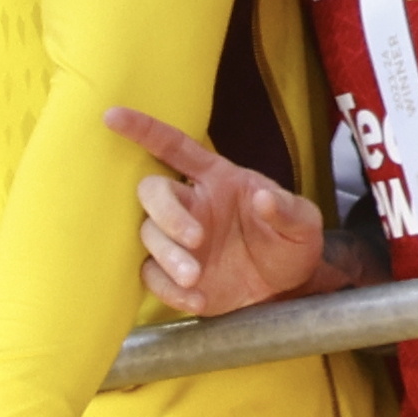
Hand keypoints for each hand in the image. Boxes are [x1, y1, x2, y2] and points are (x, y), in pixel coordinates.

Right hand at [108, 106, 328, 315]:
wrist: (287, 290)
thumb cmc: (290, 243)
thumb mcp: (305, 224)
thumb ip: (288, 210)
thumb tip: (265, 198)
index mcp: (216, 179)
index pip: (176, 147)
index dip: (144, 130)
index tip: (113, 116)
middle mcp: (190, 204)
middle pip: (153, 192)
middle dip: (166, 214)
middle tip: (195, 239)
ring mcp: (177, 239)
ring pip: (148, 234)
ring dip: (168, 255)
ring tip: (195, 278)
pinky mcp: (171, 274)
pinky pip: (152, 276)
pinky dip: (169, 290)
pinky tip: (197, 300)